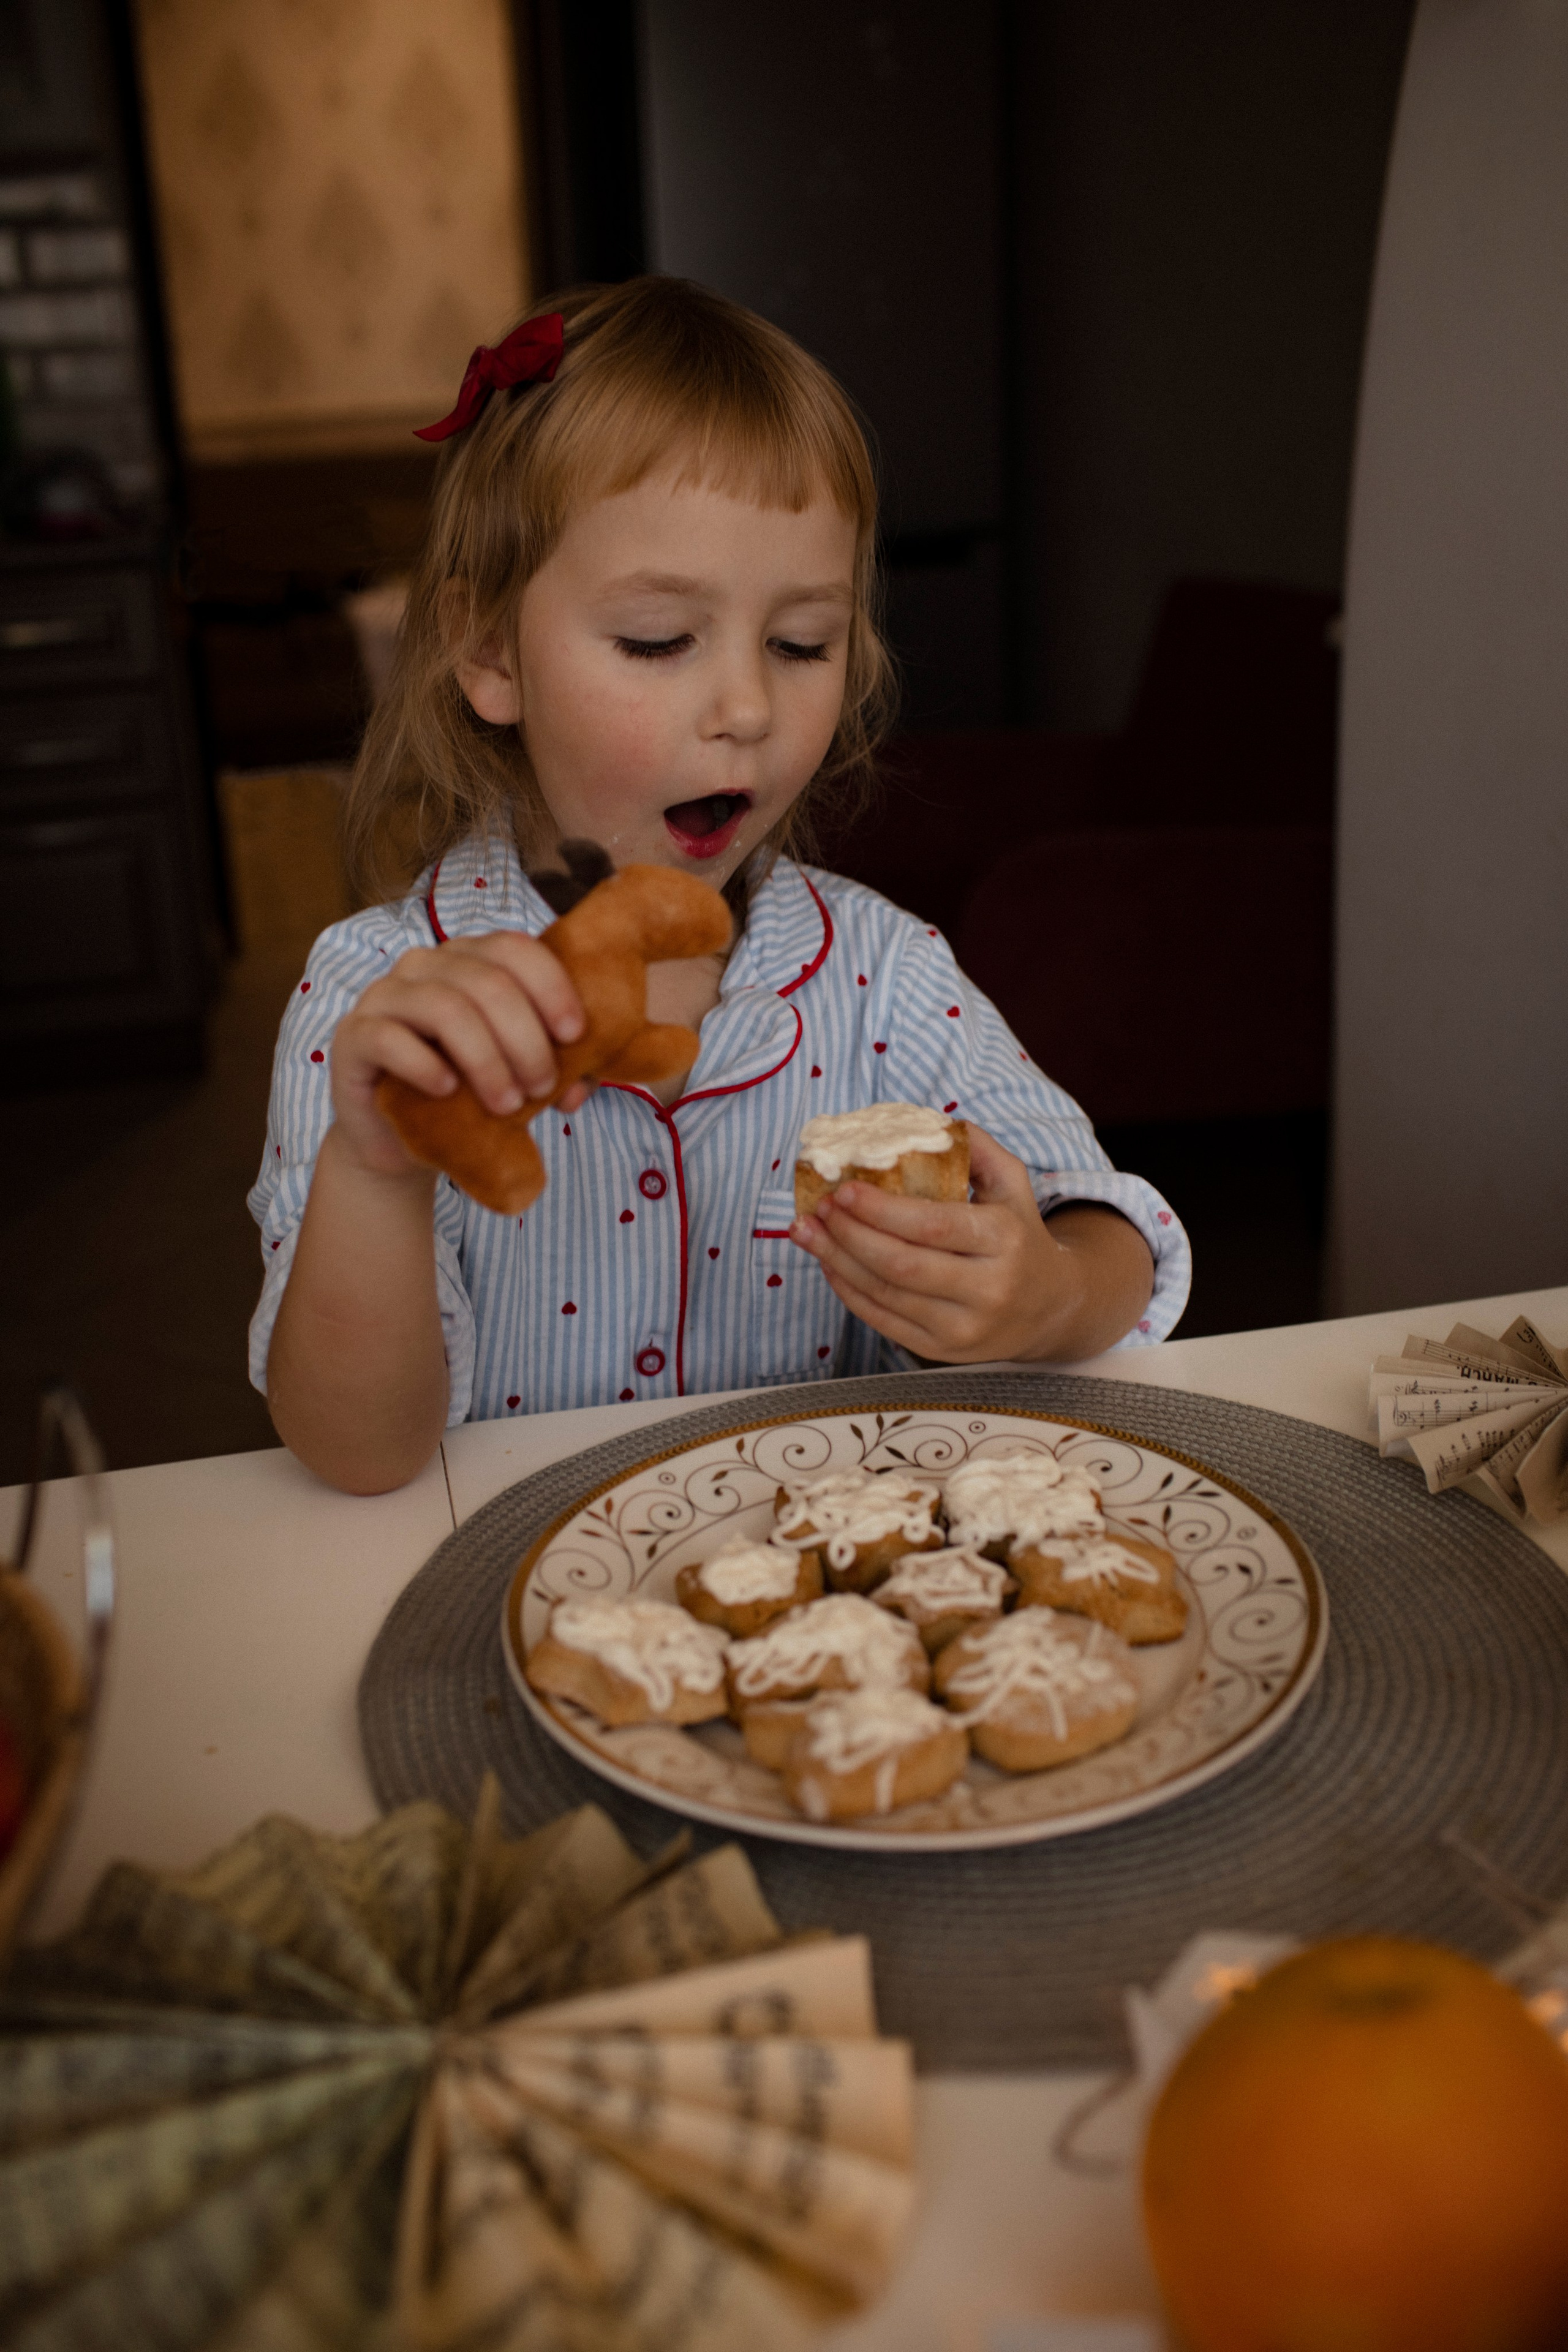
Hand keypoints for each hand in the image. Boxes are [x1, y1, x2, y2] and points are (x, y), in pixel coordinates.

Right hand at [327, 933, 589, 1178]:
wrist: (398, 1136)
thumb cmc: (465, 1095)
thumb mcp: (518, 1079)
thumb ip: (556, 1073)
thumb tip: (577, 1089)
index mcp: (470, 960)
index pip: (514, 949)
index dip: (551, 986)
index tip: (575, 1036)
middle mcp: (425, 965)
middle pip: (487, 983)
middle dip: (525, 1039)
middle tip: (542, 1087)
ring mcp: (384, 996)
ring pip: (444, 1008)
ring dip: (486, 1060)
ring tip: (507, 1104)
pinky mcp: (354, 1036)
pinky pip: (390, 1038)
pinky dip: (426, 1066)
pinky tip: (448, 1092)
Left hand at [789, 1124, 1154, 1363]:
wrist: (1050, 1309)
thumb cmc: (1020, 1236)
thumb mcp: (1012, 1184)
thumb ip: (976, 1148)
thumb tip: (928, 1122)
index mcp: (1005, 1239)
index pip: (932, 1226)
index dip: (881, 1210)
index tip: (844, 1189)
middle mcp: (988, 1289)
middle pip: (901, 1265)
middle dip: (850, 1234)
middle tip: (819, 1207)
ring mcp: (964, 1327)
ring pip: (886, 1295)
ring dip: (837, 1261)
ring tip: (808, 1231)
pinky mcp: (943, 1352)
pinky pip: (883, 1322)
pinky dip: (848, 1291)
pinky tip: (829, 1263)